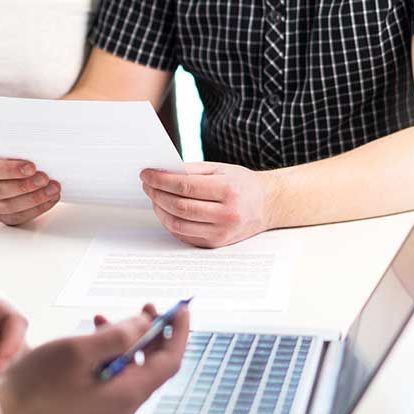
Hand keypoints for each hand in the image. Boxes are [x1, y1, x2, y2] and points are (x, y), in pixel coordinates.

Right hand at [0, 147, 61, 225]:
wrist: (10, 165)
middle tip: (45, 179)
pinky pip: (17, 217)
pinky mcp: (0, 216)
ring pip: (7, 207)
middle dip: (24, 186)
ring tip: (53, 190)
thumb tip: (41, 155)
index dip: (11, 170)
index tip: (32, 167)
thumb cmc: (11, 153)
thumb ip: (20, 149)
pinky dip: (37, 209)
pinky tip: (50, 199)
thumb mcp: (11, 145)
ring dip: (33, 199)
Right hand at [0, 304, 188, 413]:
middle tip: (147, 308)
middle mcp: (122, 408)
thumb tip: (145, 325)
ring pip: (128, 372)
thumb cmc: (34, 388)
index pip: (169, 360)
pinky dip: (108, 358)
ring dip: (125, 343)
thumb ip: (119, 335)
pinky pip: (110, 382)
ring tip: (108, 319)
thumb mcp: (80, 351)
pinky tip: (89, 343)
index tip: (181, 309)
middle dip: (152, 334)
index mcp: (127, 394)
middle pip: (151, 366)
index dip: (178, 332)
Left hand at [140, 162, 281, 247]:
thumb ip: (191, 170)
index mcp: (228, 190)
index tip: (146, 174)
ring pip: (178, 224)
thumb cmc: (241, 184)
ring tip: (154, 198)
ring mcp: (221, 233)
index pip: (185, 186)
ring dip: (160, 210)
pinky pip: (184, 235)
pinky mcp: (216, 244)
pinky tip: (166, 211)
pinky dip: (170, 223)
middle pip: (179, 206)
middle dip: (157, 194)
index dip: (161, 180)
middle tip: (147, 185)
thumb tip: (161, 173)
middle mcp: (226, 214)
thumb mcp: (221, 169)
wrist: (267, 205)